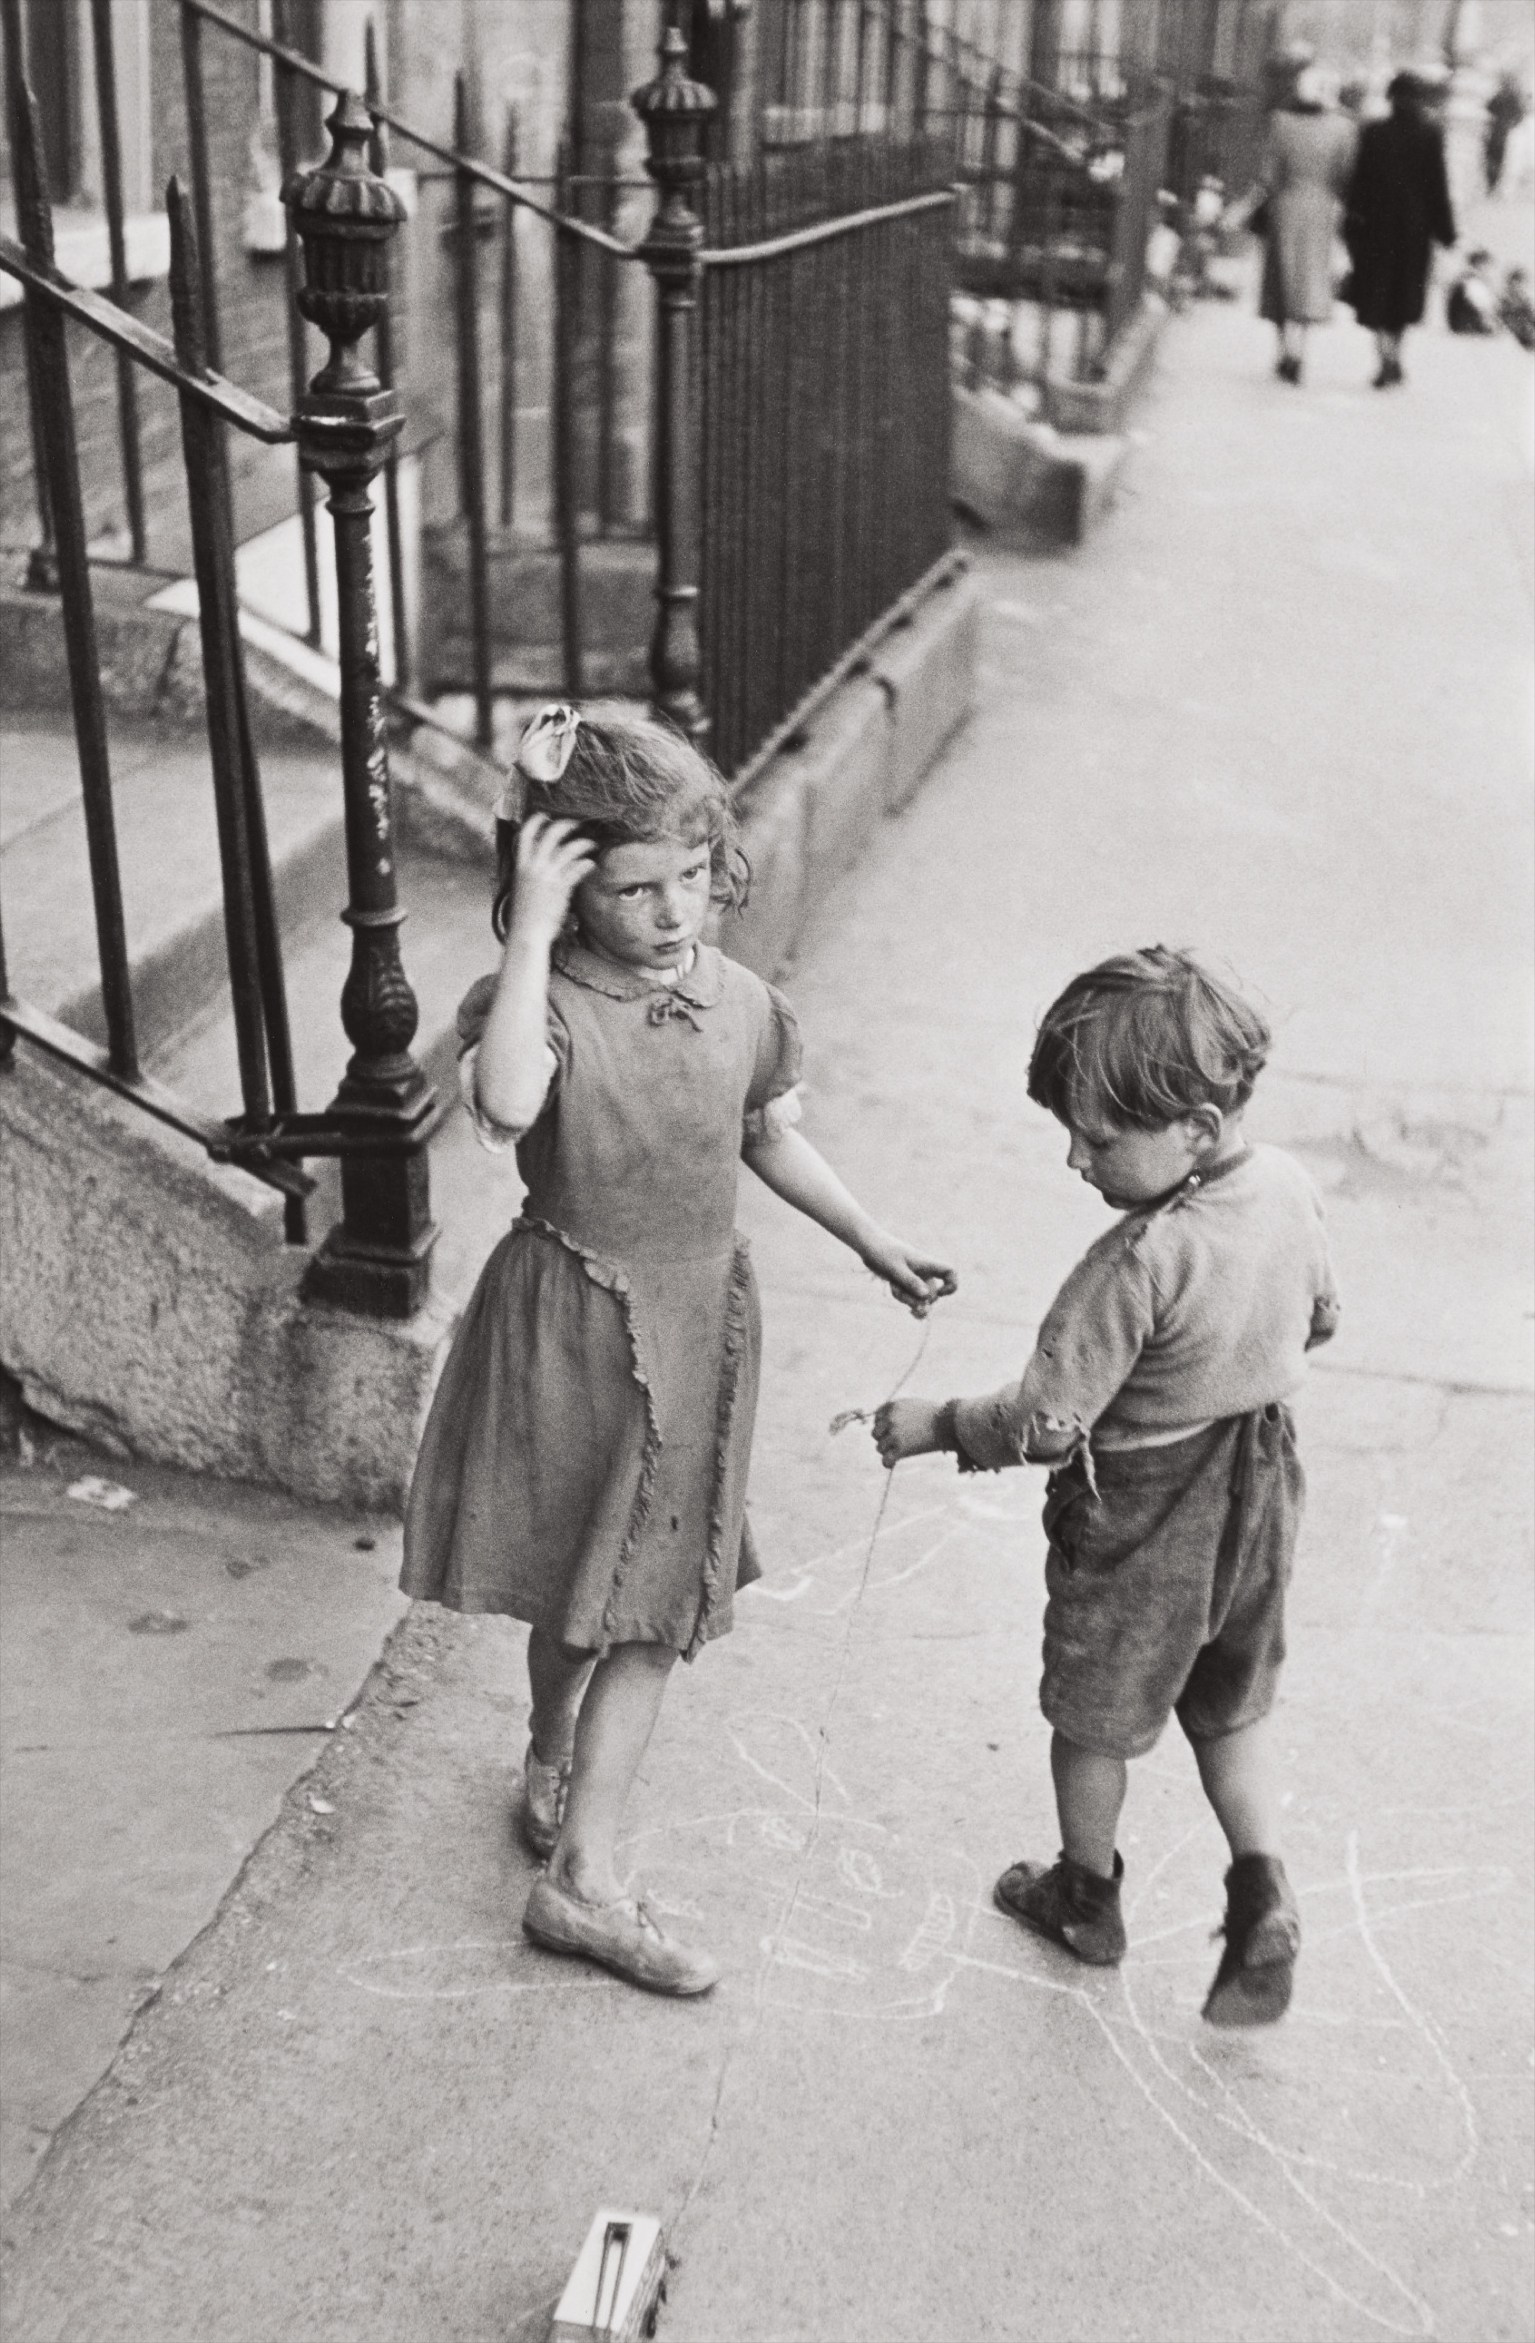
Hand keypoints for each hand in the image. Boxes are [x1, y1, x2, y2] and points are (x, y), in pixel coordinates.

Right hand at [507, 815, 595, 944]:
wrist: (527, 933)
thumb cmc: (526, 914)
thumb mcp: (523, 887)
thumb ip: (530, 871)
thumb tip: (539, 861)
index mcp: (521, 865)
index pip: (526, 834)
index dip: (537, 821)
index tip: (547, 816)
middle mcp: (533, 867)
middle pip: (551, 835)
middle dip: (566, 825)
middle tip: (578, 824)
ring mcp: (548, 876)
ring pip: (568, 849)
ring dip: (583, 843)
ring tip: (592, 844)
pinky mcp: (561, 888)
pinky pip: (578, 868)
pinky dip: (587, 864)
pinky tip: (592, 864)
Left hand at [859, 1233, 956, 1317]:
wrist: (868, 1244)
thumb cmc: (882, 1252)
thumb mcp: (895, 1268)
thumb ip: (910, 1281)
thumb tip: (926, 1296)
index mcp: (926, 1264)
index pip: (950, 1272)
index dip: (951, 1285)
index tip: (939, 1293)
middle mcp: (924, 1272)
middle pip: (931, 1294)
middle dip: (917, 1299)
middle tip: (900, 1291)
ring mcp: (915, 1277)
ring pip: (918, 1297)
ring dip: (906, 1298)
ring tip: (893, 1286)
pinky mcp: (905, 1281)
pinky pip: (909, 1296)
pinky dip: (905, 1299)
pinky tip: (896, 1294)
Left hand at [872, 1397, 944, 1467]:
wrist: (950, 1423)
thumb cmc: (937, 1415)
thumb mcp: (915, 1406)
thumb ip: (900, 1412)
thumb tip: (888, 1425)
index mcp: (893, 1406)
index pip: (877, 1418)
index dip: (883, 1426)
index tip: (892, 1431)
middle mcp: (890, 1419)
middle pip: (875, 1433)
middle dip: (884, 1438)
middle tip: (896, 1443)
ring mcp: (895, 1434)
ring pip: (879, 1447)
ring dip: (887, 1451)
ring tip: (900, 1452)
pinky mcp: (901, 1448)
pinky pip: (886, 1460)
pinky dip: (888, 1463)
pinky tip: (892, 1464)